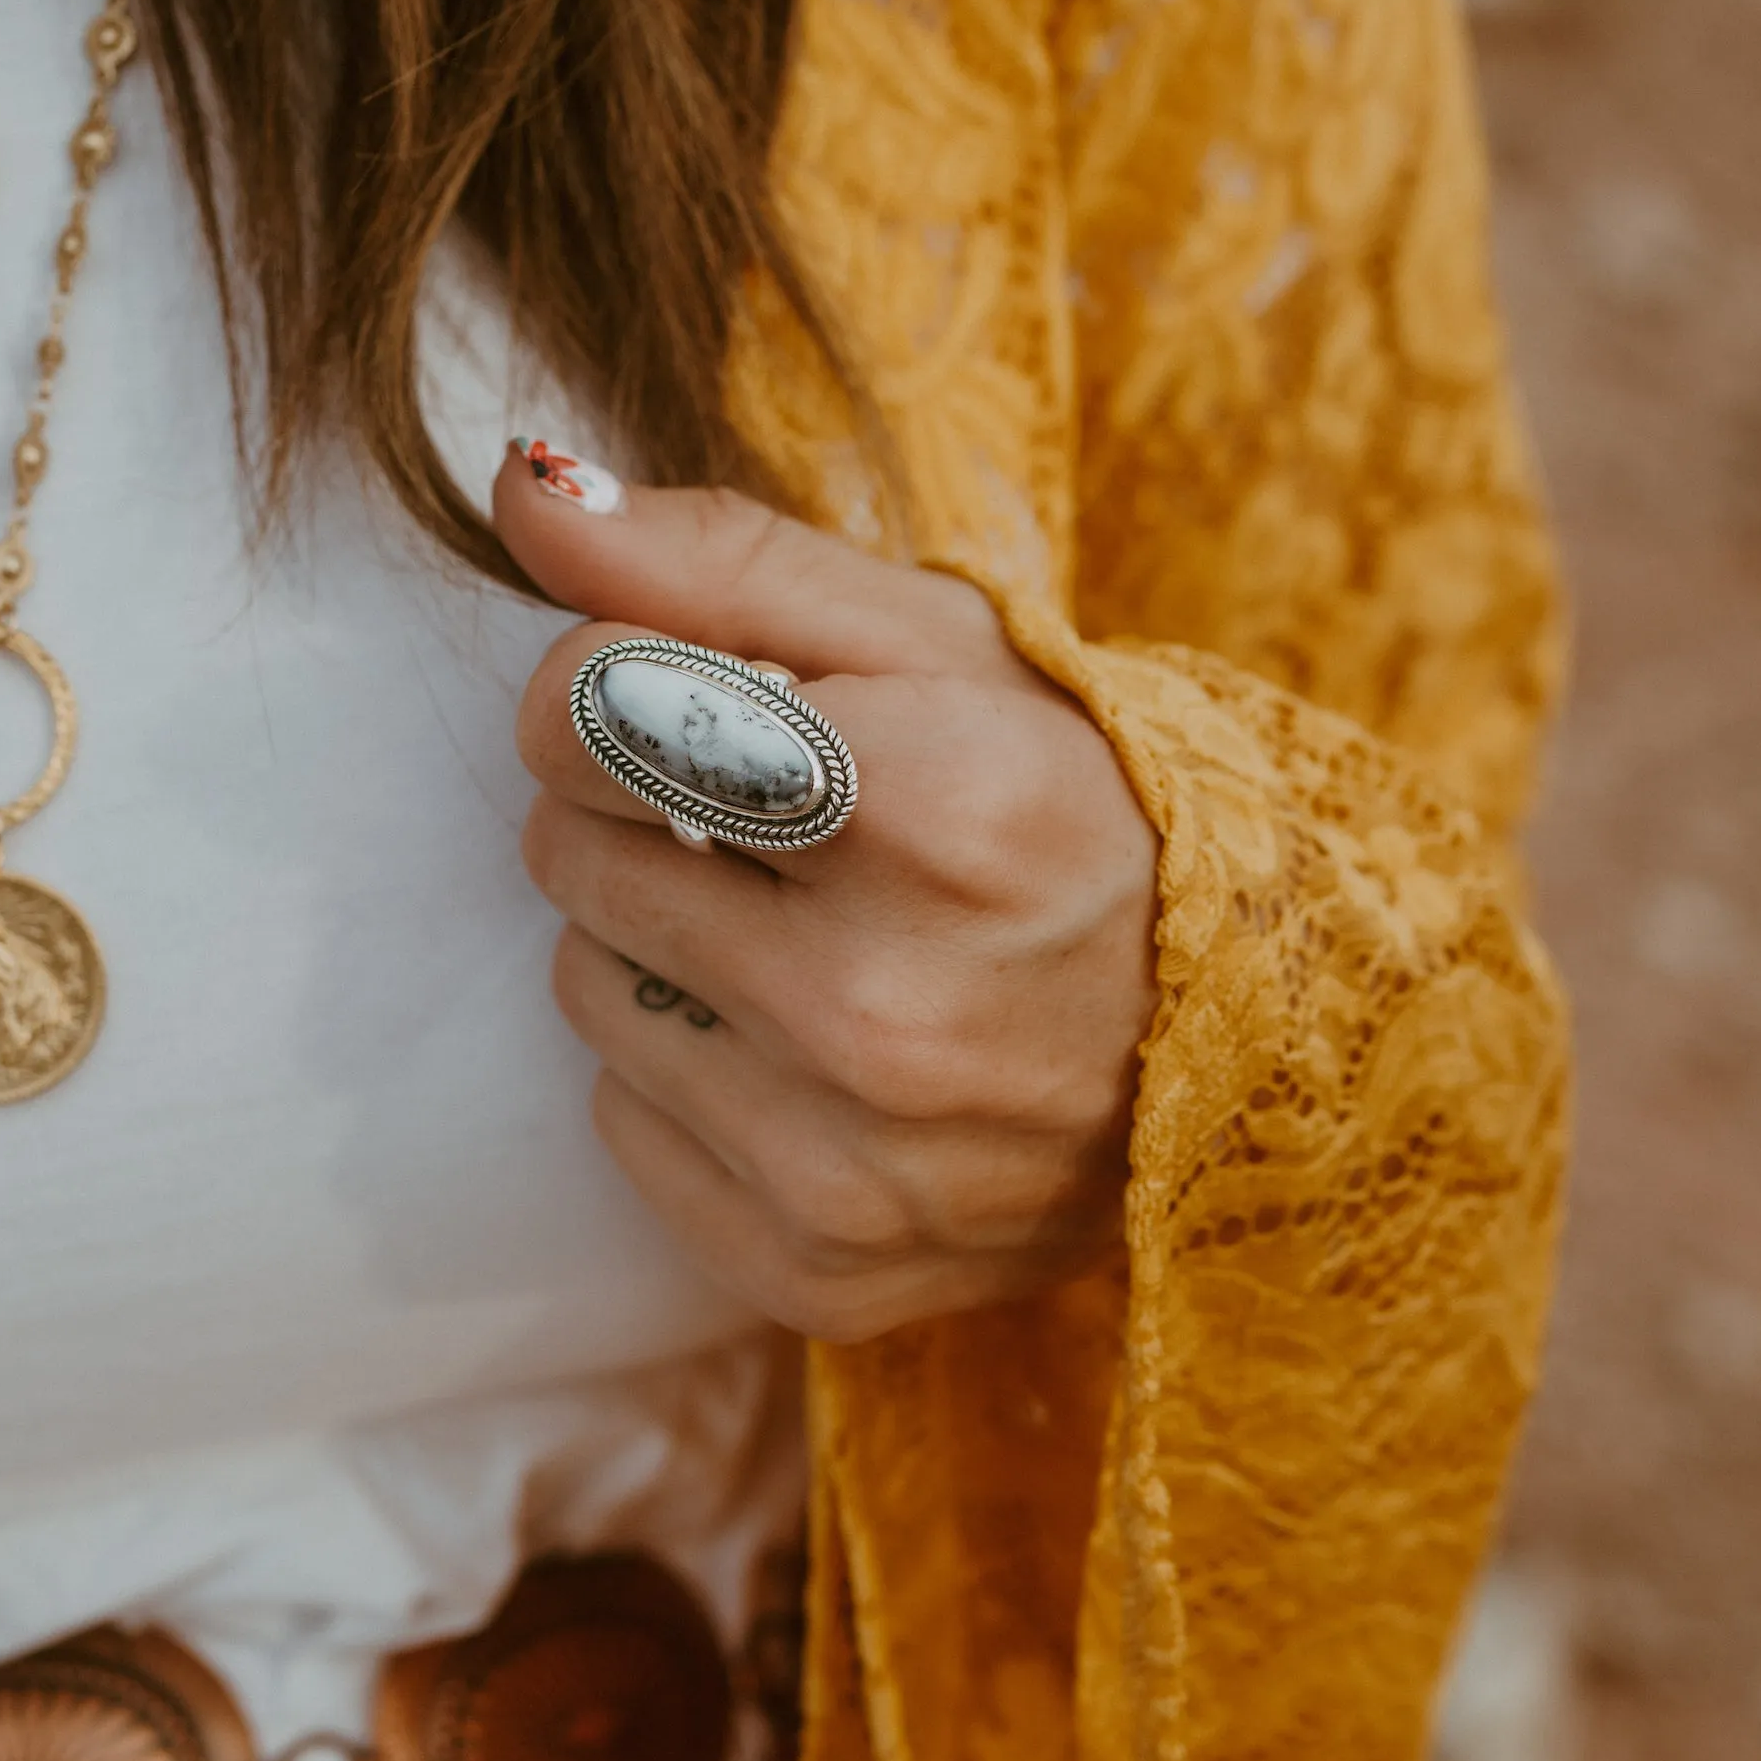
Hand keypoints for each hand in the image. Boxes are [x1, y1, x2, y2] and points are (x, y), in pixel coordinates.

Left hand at [501, 446, 1159, 1341]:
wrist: (1246, 1041)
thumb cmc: (1073, 800)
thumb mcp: (933, 640)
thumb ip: (713, 560)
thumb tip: (515, 494)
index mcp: (932, 811)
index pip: (593, 708)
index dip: (609, 678)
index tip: (686, 696)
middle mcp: (883, 1009)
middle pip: (571, 845)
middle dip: (634, 804)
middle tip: (767, 818)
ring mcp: (846, 1162)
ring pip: (583, 984)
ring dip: (656, 938)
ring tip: (804, 932)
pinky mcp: (813, 1266)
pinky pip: (621, 1122)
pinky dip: (687, 1072)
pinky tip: (811, 1052)